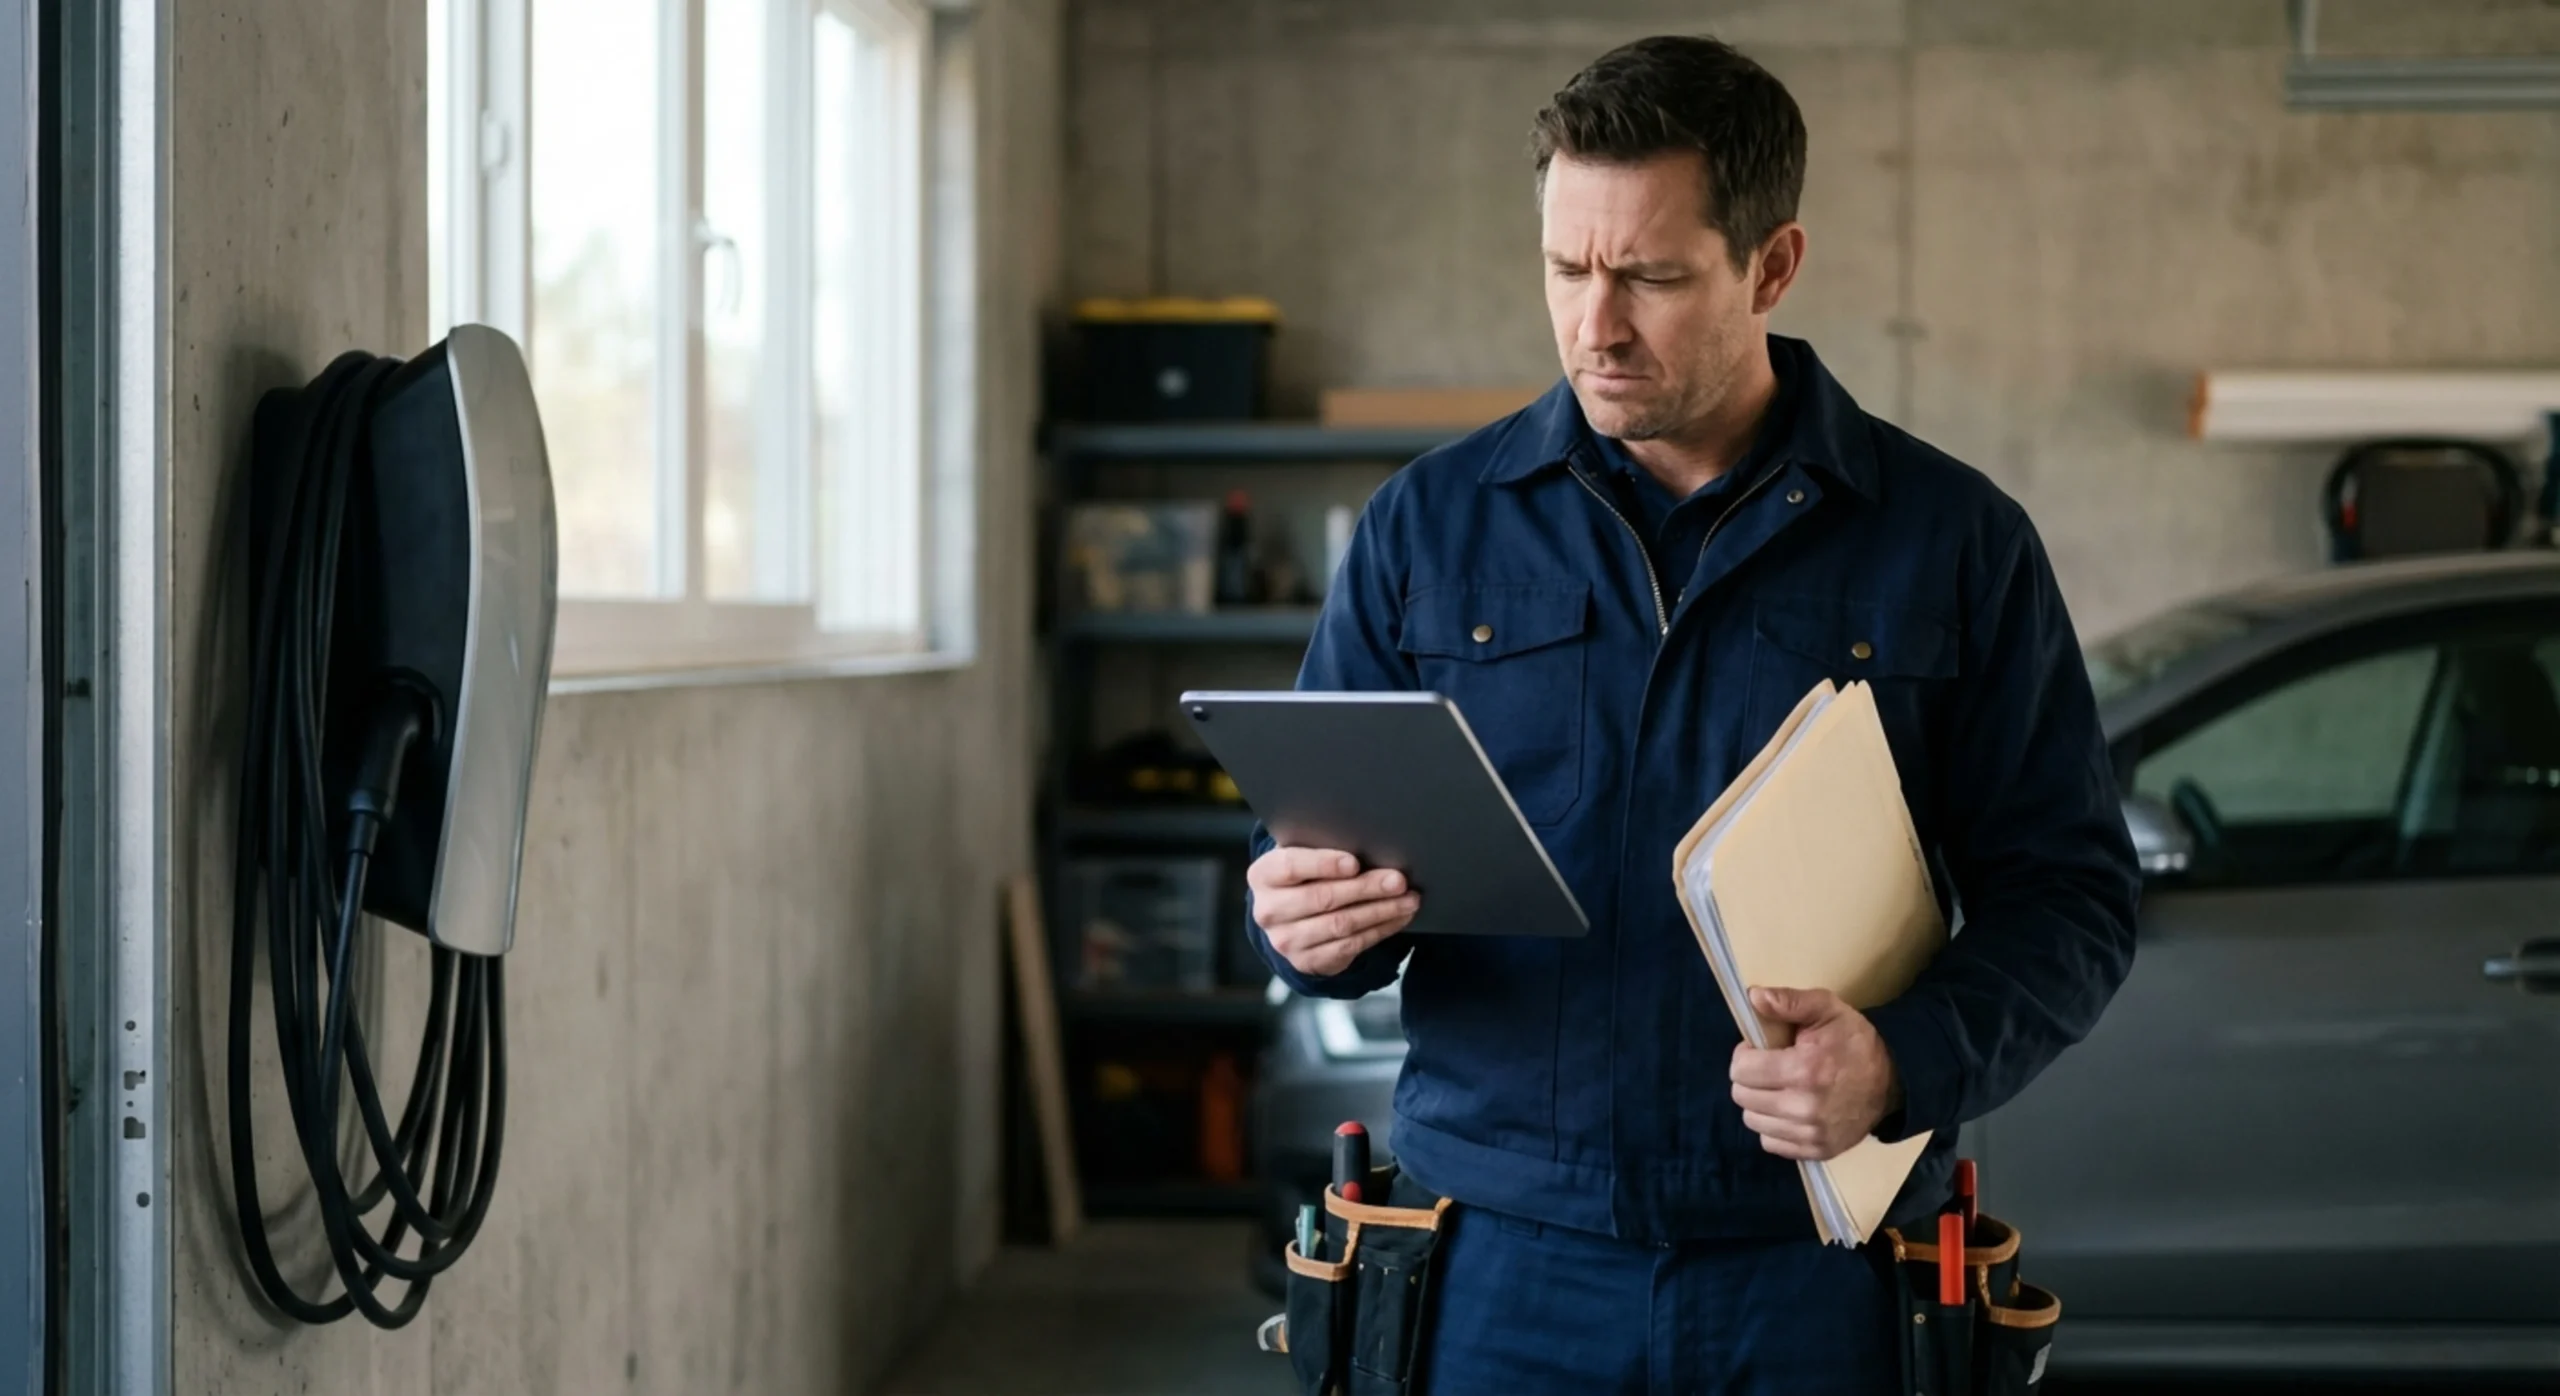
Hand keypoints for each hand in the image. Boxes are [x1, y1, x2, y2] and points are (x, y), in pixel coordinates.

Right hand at [1248, 847, 1419, 978]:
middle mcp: (1268, 910)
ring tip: (1408, 899)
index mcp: (1263, 875)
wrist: (1290, 917)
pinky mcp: (1307, 962)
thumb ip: (1322, 847)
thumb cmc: (1305, 875)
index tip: (1354, 863)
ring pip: (1340, 925)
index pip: (1290, 866)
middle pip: (1322, 898)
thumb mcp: (1303, 856)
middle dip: (1366, 888)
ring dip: (1381, 911)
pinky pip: (1350, 946)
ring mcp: (1286, 941)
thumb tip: (1369, 841)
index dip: (1323, 864)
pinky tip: (1398, 917)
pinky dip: (1380, 930)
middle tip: (1398, 880)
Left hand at [1728, 987, 1901, 1161]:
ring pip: (1753, 1121)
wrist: (1892, 1080)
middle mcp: (1805, 1107)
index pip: (1741, 1071)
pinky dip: (1773, 1127)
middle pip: (1743, 1097)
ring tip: (1778, 1088)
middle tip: (1767, 1068)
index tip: (1758, 1050)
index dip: (1744, 1055)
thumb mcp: (1827, 1009)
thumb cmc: (1854, 1041)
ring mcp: (1812, 1134)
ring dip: (1759, 1104)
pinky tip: (1788, 1110)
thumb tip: (1754, 996)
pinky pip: (1771, 1143)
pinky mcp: (1818, 1151)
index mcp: (1804, 1069)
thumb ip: (1789, 1001)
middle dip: (1749, 1078)